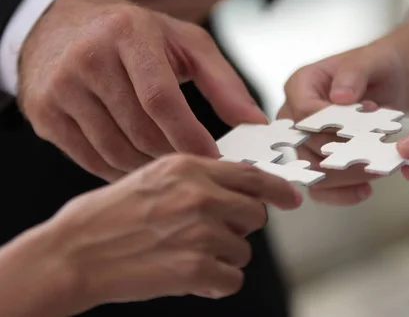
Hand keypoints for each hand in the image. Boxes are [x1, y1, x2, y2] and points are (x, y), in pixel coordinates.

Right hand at [18, 154, 300, 315]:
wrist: (72, 255)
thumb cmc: (105, 217)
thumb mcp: (153, 177)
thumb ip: (197, 178)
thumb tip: (237, 188)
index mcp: (188, 167)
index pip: (250, 175)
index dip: (277, 188)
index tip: (291, 197)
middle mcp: (199, 195)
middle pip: (255, 215)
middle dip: (238, 228)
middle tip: (210, 236)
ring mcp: (199, 232)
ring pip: (243, 251)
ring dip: (221, 258)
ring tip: (183, 255)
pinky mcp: (196, 269)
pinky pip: (232, 280)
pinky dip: (214, 284)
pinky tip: (186, 277)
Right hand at [19, 0, 265, 180]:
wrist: (62, 25)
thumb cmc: (133, 34)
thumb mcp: (185, 43)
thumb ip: (223, 83)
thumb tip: (255, 123)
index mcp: (129, 35)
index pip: (161, 99)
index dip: (189, 136)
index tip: (215, 161)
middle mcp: (89, 59)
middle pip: (140, 131)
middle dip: (175, 158)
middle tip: (197, 169)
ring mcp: (61, 88)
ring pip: (115, 151)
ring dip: (149, 169)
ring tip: (170, 167)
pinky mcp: (45, 114)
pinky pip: (89, 160)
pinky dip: (119, 171)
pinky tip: (139, 167)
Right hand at [278, 40, 405, 204]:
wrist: (385, 84)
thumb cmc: (374, 69)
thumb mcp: (371, 61)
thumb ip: (354, 74)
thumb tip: (340, 97)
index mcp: (300, 85)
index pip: (304, 113)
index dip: (332, 126)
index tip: (364, 126)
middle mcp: (293, 115)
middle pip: (306, 146)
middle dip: (343, 153)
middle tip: (375, 154)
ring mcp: (302, 142)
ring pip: (312, 171)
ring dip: (346, 176)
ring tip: (376, 171)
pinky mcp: (315, 163)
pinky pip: (319, 188)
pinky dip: (341, 193)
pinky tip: (365, 190)